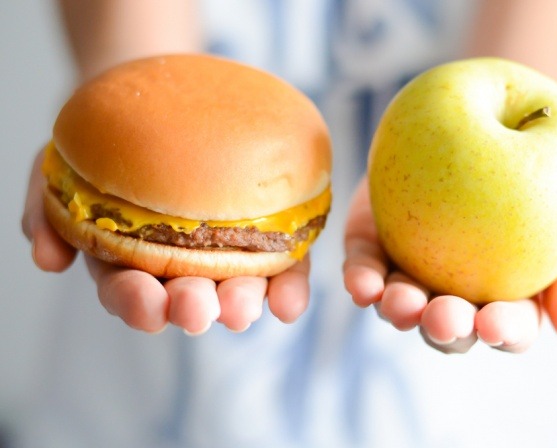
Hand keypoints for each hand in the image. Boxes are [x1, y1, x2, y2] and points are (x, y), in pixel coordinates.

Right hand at [23, 148, 310, 333]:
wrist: (157, 100)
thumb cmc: (107, 142)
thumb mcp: (61, 167)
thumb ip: (47, 211)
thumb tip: (47, 260)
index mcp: (129, 259)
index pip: (128, 291)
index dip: (135, 303)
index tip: (147, 305)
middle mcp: (179, 264)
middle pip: (186, 296)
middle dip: (192, 307)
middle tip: (199, 309)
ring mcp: (224, 250)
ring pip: (236, 285)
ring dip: (242, 301)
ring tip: (246, 306)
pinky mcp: (266, 233)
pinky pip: (280, 263)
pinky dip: (287, 287)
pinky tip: (290, 302)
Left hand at [343, 177, 556, 353]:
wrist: (491, 126)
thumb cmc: (538, 184)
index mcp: (504, 300)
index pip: (507, 328)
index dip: (503, 331)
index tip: (496, 324)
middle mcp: (454, 295)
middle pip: (449, 327)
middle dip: (445, 327)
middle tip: (444, 318)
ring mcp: (411, 273)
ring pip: (402, 304)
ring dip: (398, 309)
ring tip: (399, 302)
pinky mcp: (375, 247)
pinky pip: (364, 268)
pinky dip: (361, 280)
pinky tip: (362, 286)